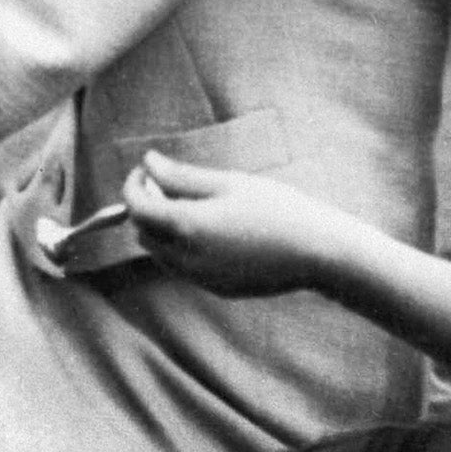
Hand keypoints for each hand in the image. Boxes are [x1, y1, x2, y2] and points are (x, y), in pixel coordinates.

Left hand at [122, 154, 354, 297]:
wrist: (317, 252)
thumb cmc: (276, 209)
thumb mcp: (228, 184)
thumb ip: (181, 176)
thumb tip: (148, 162)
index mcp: (187, 226)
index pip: (137, 208)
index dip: (133, 185)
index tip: (144, 169)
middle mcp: (187, 258)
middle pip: (144, 232)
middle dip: (147, 207)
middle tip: (169, 183)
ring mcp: (201, 278)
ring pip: (160, 253)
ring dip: (163, 229)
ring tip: (194, 204)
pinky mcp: (217, 288)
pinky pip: (183, 267)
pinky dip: (183, 247)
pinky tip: (213, 229)